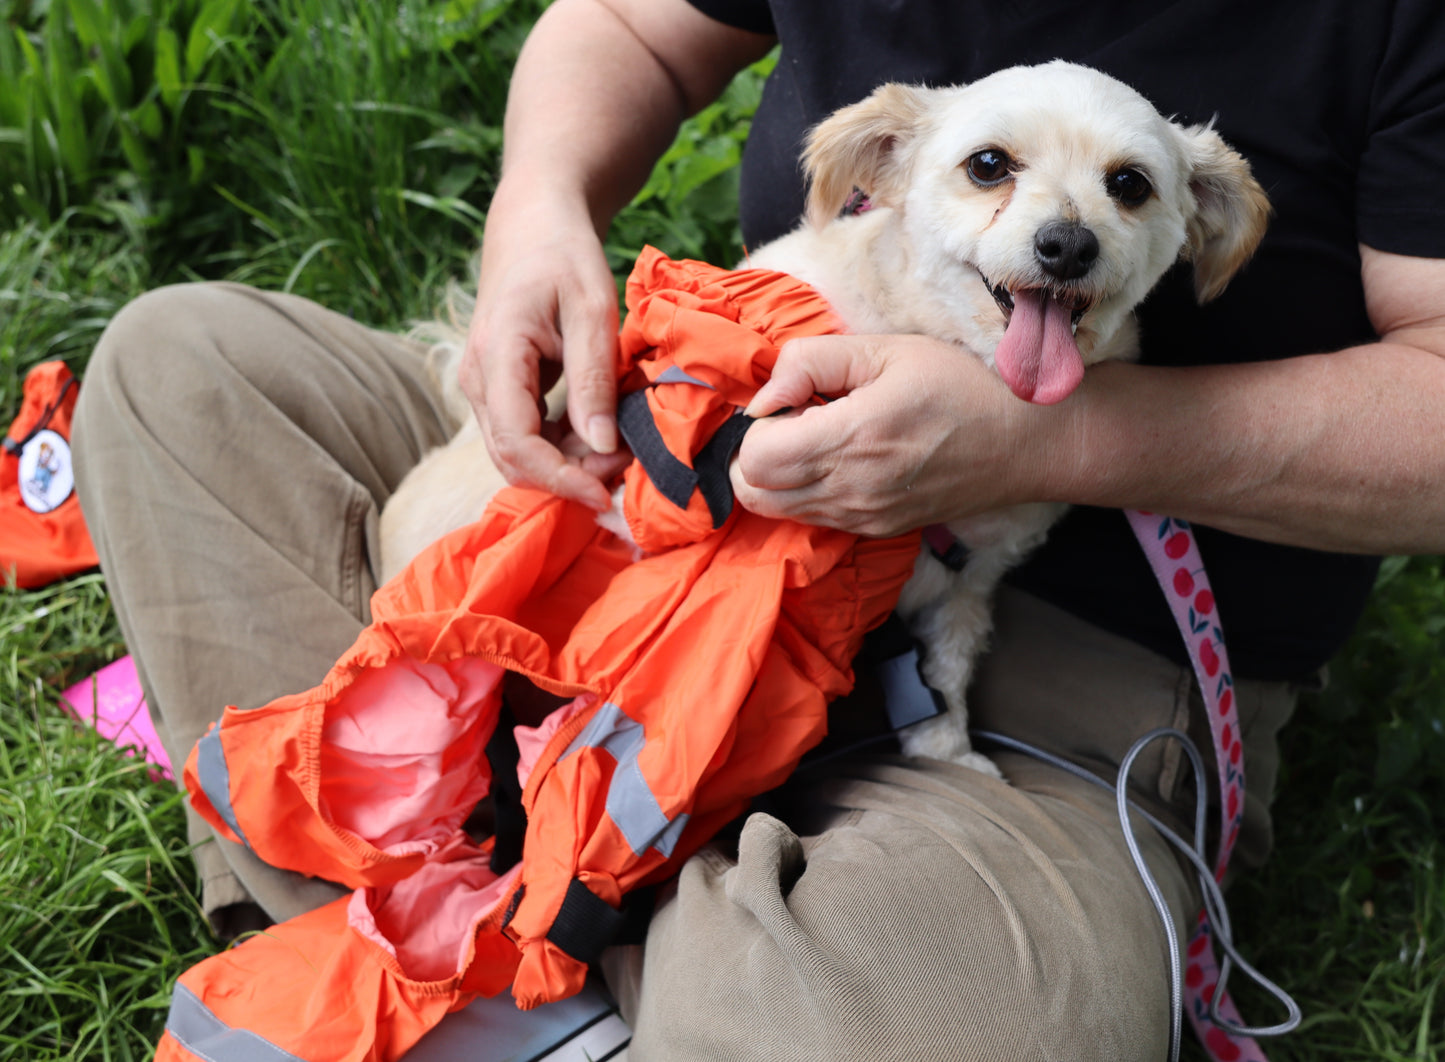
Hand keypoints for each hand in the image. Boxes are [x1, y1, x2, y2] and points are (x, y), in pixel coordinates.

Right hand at [458, 179, 630, 510]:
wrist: (533, 226)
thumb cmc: (564, 257)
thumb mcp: (592, 309)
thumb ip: (593, 379)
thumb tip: (601, 446)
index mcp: (496, 356)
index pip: (517, 442)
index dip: (560, 478)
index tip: (606, 493)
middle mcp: (476, 380)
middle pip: (512, 459)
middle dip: (567, 477)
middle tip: (624, 469)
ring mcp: (482, 388)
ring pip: (516, 453)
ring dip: (566, 465)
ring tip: (618, 451)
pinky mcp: (497, 391)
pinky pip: (523, 436)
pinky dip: (560, 448)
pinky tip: (599, 435)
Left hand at [730, 333, 1060, 535]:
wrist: (1024, 442)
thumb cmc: (958, 385)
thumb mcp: (885, 349)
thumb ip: (810, 363)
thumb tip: (763, 397)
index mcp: (851, 438)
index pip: (754, 459)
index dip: (755, 426)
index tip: (789, 401)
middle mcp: (851, 489)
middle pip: (753, 493)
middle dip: (756, 454)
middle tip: (794, 420)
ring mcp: (863, 517)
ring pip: (778, 512)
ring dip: (778, 476)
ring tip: (818, 438)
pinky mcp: (876, 529)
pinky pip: (814, 519)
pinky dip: (807, 493)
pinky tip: (842, 459)